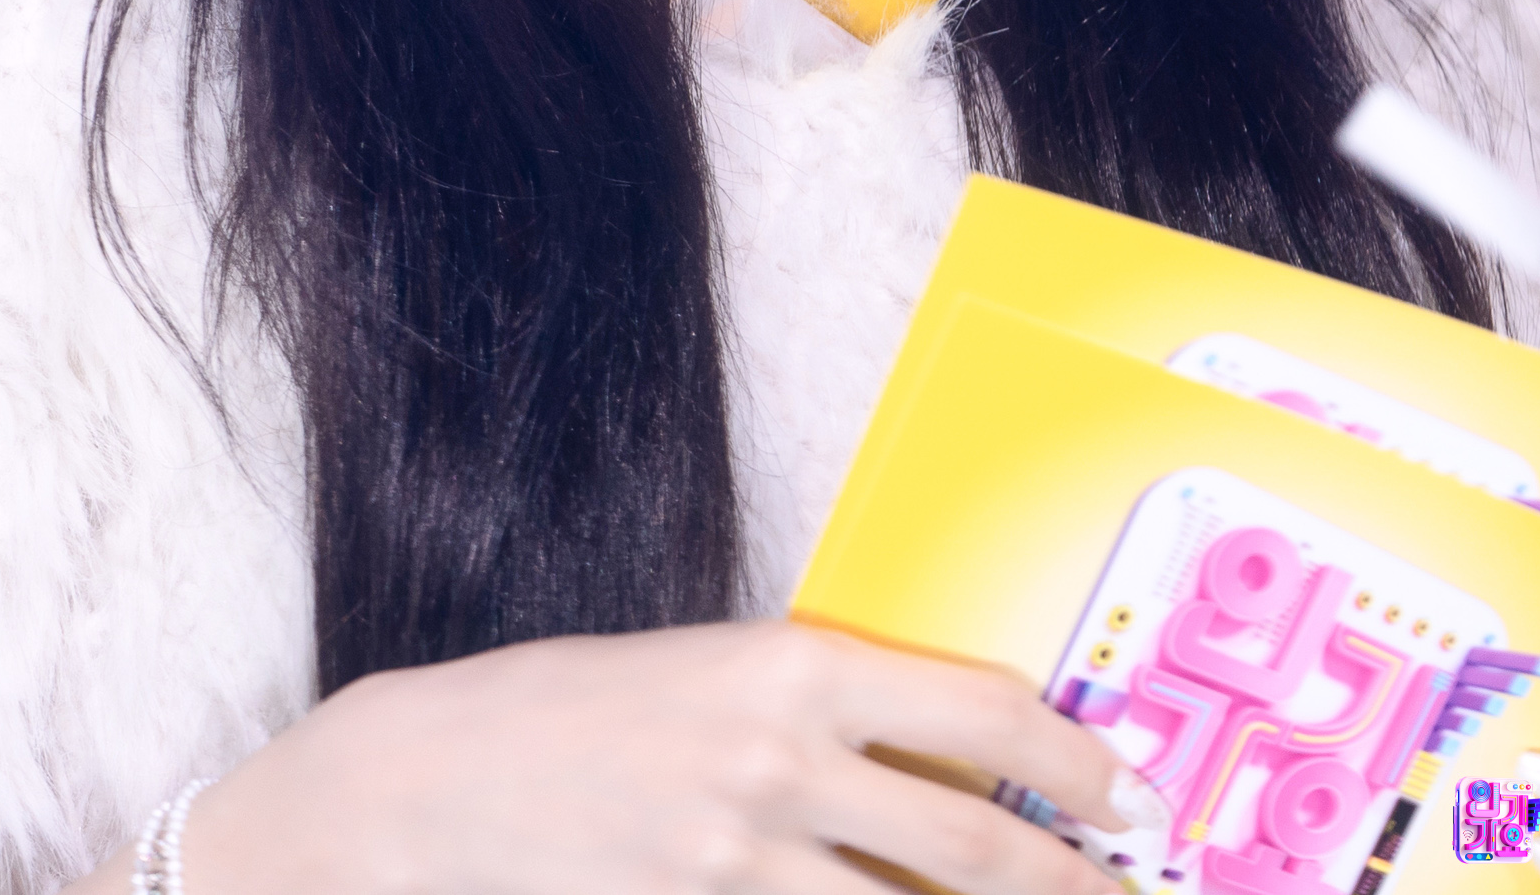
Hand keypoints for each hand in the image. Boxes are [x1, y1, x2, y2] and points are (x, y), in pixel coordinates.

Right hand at [79, 618, 1165, 893]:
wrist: (413, 790)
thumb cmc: (556, 715)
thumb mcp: (699, 677)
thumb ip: (814, 716)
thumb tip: (938, 768)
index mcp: (786, 666)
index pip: (977, 708)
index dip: (1072, 758)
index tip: (1121, 791)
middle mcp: (779, 764)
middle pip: (974, 847)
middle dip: (1070, 882)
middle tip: (1126, 890)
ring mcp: (737, 867)